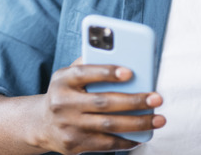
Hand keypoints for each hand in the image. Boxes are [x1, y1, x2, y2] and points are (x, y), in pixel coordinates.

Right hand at [34, 60, 164, 154]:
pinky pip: (106, 144)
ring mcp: (68, 126)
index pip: (84, 73)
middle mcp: (62, 103)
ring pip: (109, 126)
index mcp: (62, 80)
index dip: (107, 72)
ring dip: (138, 123)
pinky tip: (142, 135)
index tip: (130, 72)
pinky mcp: (74, 145)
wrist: (42, 124)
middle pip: (103, 102)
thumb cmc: (66, 93)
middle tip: (157, 98)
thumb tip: (124, 57)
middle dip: (134, 101)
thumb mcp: (68, 75)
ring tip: (158, 119)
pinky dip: (126, 140)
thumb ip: (90, 64)